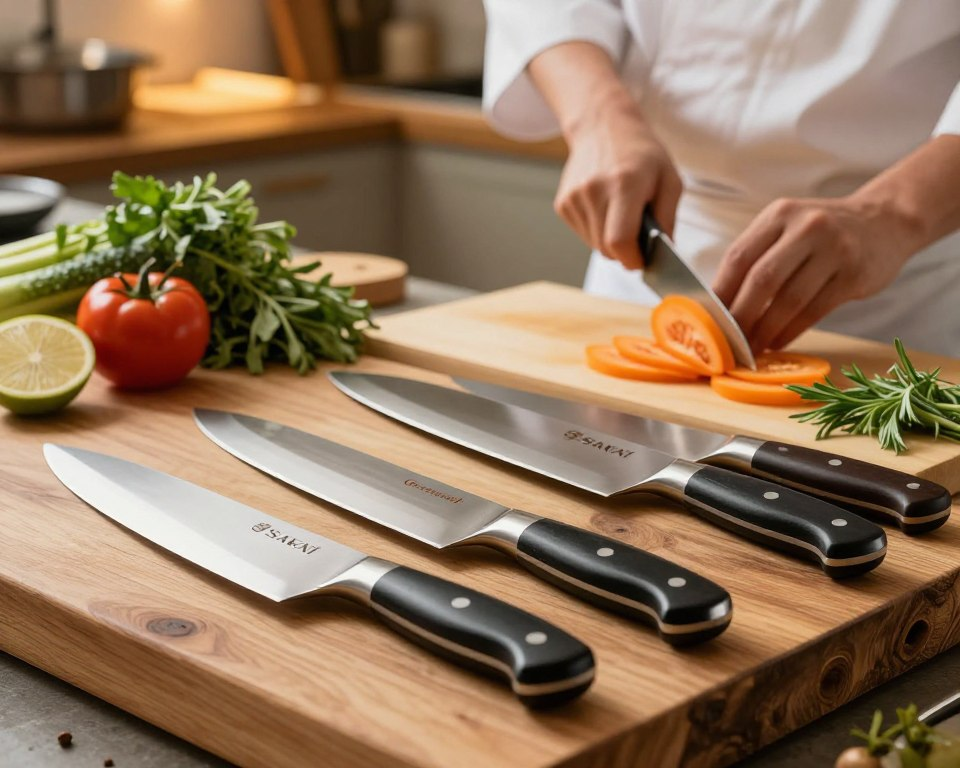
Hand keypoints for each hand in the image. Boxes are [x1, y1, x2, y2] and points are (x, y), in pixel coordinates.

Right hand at [556, 98, 681, 269]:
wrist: (603, 126)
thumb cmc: (641, 154)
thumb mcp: (669, 179)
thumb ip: (668, 218)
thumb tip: (663, 252)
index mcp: (624, 184)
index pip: (620, 240)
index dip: (632, 259)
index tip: (643, 261)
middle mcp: (594, 190)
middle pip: (607, 248)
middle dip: (625, 251)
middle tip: (638, 233)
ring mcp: (574, 198)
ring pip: (594, 244)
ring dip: (610, 240)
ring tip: (620, 214)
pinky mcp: (563, 204)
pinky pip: (583, 234)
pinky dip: (597, 230)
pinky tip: (605, 208)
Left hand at [712, 196, 917, 351]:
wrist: (885, 222)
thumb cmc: (823, 234)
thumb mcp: (788, 228)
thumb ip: (757, 256)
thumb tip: (718, 304)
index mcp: (780, 214)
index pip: (739, 257)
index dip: (720, 293)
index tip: (707, 320)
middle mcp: (806, 226)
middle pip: (761, 279)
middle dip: (740, 316)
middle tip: (728, 341)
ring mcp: (834, 249)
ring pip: (789, 299)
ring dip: (765, 330)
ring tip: (752, 348)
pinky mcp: (854, 274)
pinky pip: (814, 310)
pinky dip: (791, 331)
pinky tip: (777, 342)